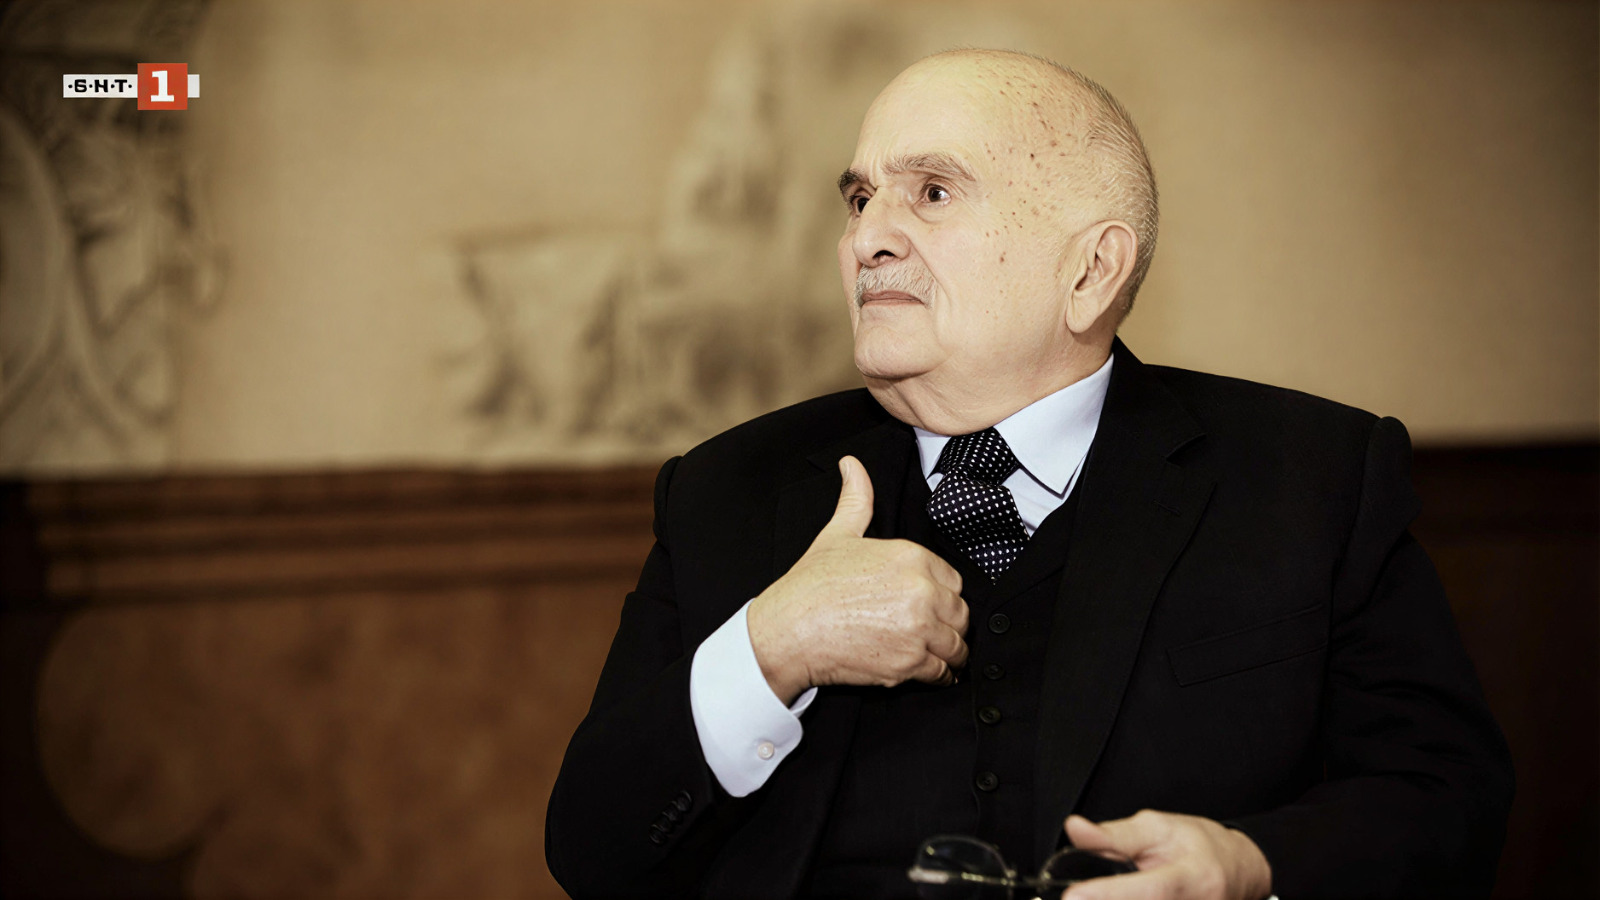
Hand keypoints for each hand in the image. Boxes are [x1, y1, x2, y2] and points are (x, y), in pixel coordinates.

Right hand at [747, 455, 968, 703]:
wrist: (788, 631)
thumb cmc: (810, 587)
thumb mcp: (836, 535)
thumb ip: (856, 500)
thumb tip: (852, 466)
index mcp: (912, 556)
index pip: (954, 581)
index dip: (941, 595)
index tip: (929, 605)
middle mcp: (922, 591)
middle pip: (960, 614)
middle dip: (948, 625)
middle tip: (931, 633)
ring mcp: (918, 629)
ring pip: (956, 646)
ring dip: (947, 653)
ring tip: (933, 655)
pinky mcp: (910, 663)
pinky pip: (942, 673)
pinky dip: (936, 676)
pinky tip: (922, 671)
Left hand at [1061, 811, 1272, 899]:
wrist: (1239, 870)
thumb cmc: (1201, 846)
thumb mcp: (1158, 828)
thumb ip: (1114, 834)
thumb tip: (1077, 830)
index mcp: (1192, 877)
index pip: (1147, 891)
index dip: (1108, 895)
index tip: (1072, 897)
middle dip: (1104, 899)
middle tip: (1078, 897)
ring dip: (1113, 899)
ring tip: (1103, 892)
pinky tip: (1117, 895)